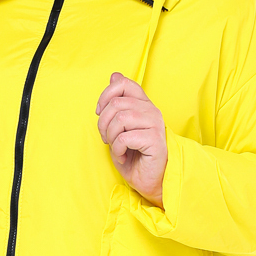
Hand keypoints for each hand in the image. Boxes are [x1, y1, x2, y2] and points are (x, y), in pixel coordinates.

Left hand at [96, 73, 166, 204]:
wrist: (150, 181)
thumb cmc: (135, 156)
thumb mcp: (120, 127)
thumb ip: (117, 103)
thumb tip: (114, 75)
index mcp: (144, 104)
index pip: (123, 83)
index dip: (106, 95)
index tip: (100, 113)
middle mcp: (152, 110)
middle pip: (116, 103)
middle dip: (103, 123)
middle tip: (107, 139)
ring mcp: (155, 124)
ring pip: (120, 118)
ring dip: (111, 137)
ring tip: (116, 148)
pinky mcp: (155, 140)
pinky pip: (125, 138)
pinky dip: (117, 150)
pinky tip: (123, 156)